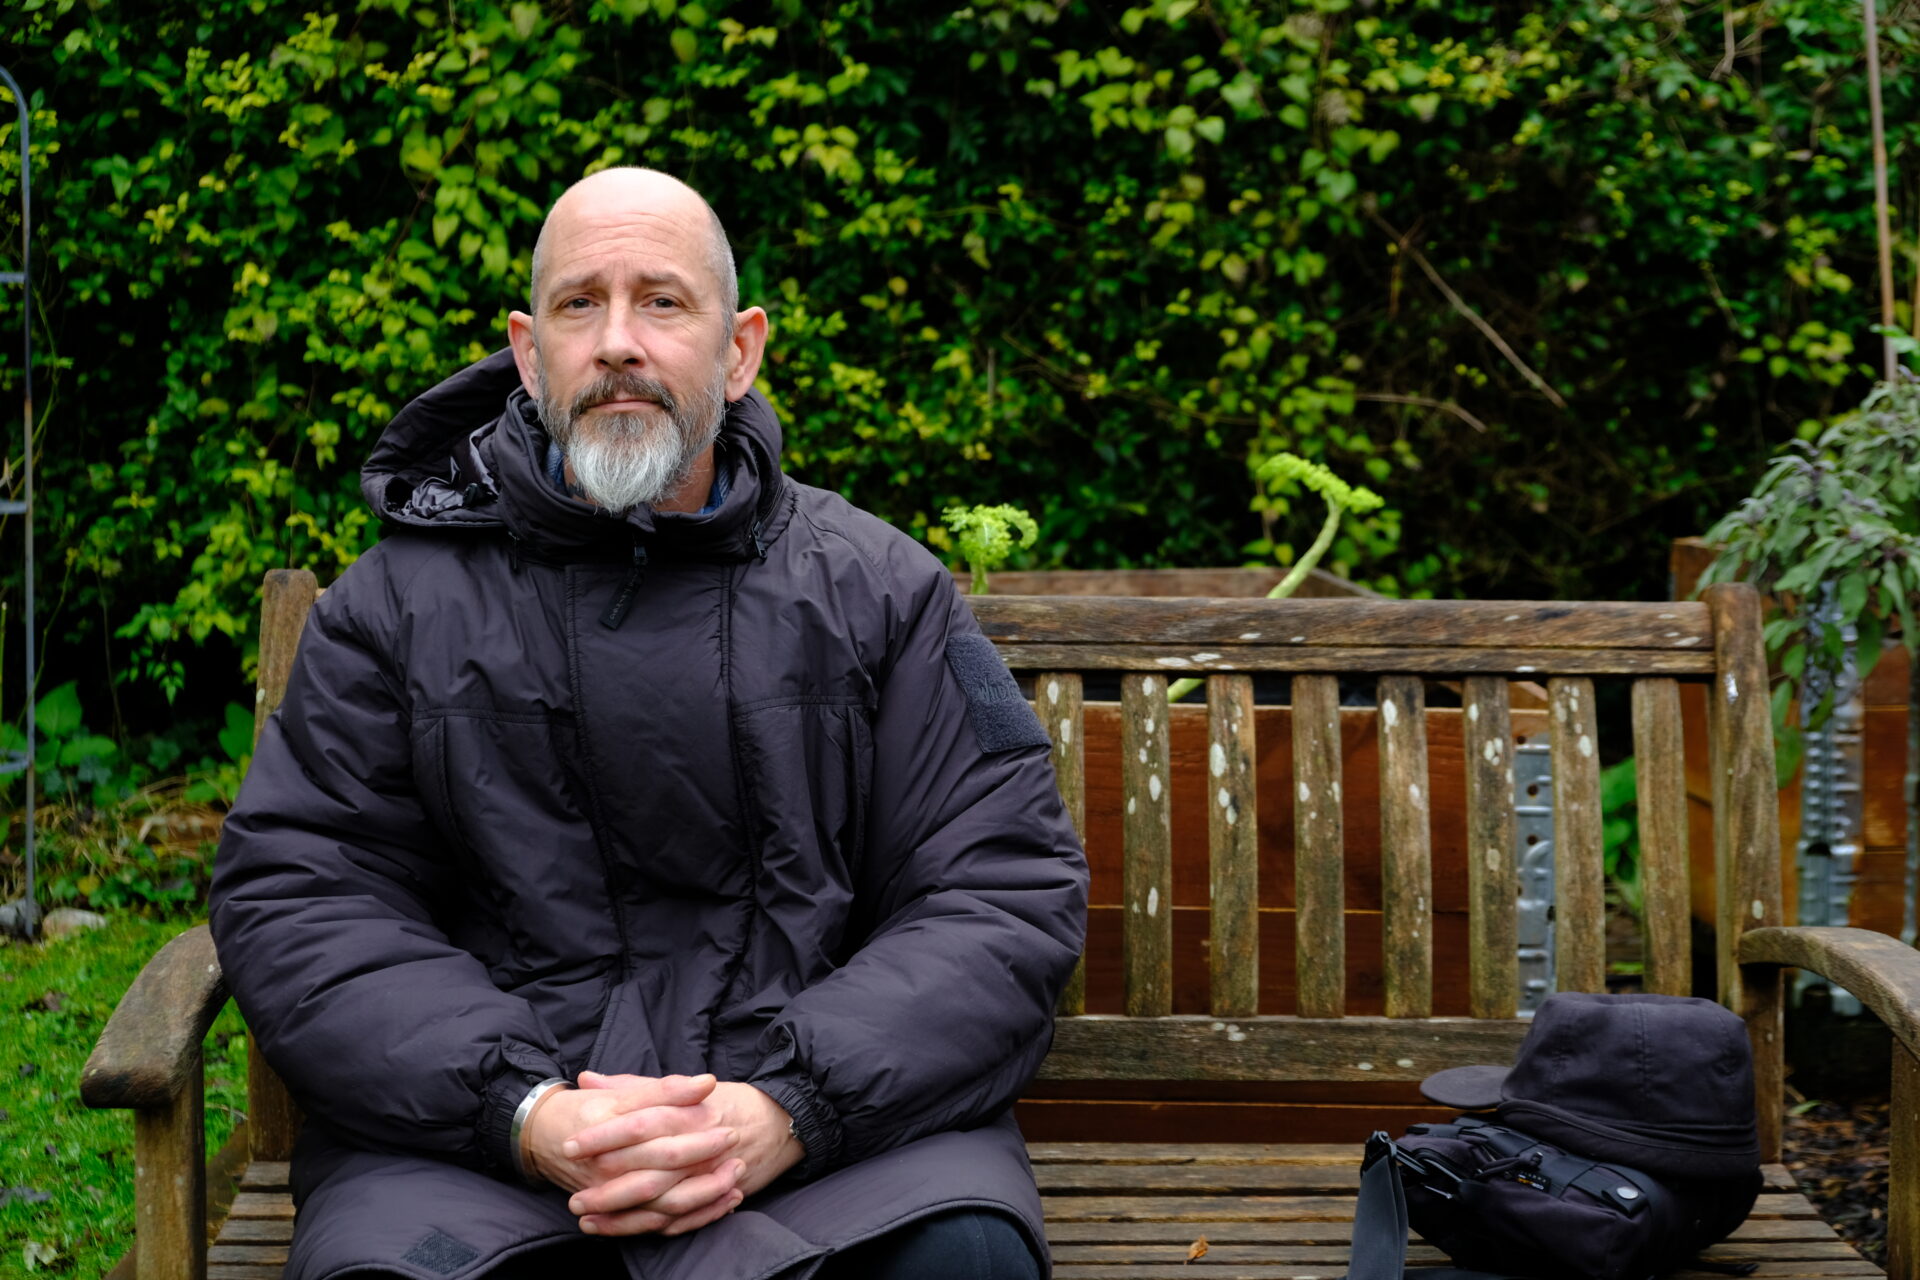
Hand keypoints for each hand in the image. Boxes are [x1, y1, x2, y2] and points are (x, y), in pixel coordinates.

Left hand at [561, 1074, 805, 1234]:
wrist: (780, 1121)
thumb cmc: (724, 1101)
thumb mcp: (681, 1087)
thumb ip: (633, 1086)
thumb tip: (587, 1080)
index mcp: (687, 1111)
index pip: (639, 1122)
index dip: (603, 1136)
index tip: (570, 1145)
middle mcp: (698, 1144)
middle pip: (647, 1168)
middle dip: (607, 1185)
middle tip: (573, 1195)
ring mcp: (708, 1174)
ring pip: (660, 1200)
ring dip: (621, 1213)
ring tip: (586, 1218)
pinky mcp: (715, 1195)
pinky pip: (680, 1219)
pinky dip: (649, 1227)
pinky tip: (618, 1229)